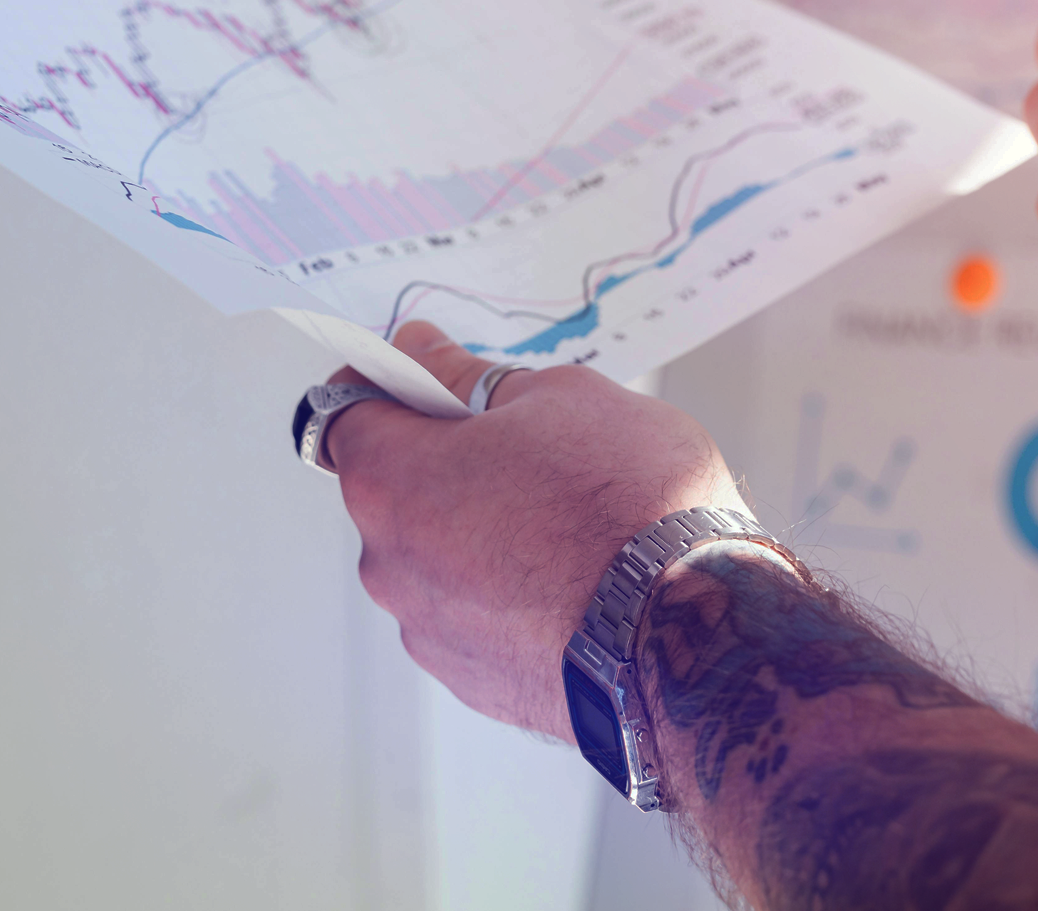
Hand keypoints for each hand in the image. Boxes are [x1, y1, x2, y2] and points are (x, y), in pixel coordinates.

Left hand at [324, 321, 742, 737]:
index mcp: (392, 480)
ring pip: (437, 556)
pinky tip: (575, 577)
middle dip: (445, 460)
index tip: (428, 374)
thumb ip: (469, 376)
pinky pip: (475, 614)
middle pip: (393, 488)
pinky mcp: (476, 682)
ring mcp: (430, 631)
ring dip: (479, 530)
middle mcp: (391, 563)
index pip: (344, 411)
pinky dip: (507, 592)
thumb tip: (422, 355)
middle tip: (527, 445)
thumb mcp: (557, 398)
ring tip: (568, 521)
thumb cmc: (628, 509)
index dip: (386, 384)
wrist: (693, 638)